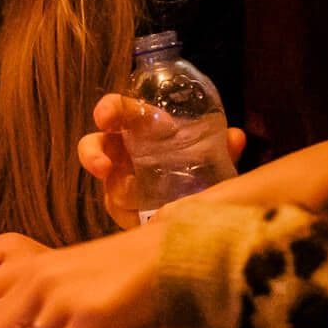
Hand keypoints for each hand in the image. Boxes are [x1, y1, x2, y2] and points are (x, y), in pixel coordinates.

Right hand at [78, 94, 245, 222]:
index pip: (121, 111)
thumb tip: (236, 137)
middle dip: (92, 152)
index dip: (109, 110)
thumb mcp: (212, 158)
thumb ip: (221, 150)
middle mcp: (125, 151)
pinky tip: (142, 217)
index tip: (105, 117)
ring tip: (117, 194)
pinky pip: (120, 209)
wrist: (198, 204)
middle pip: (97, 143)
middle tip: (102, 165)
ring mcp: (120, 181)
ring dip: (106, 183)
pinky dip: (128, 212)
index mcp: (143, 129)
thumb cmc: (197, 168)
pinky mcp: (124, 209)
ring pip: (103, 178)